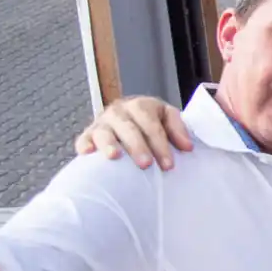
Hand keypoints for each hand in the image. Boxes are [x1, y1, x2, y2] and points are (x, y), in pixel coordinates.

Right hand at [73, 96, 191, 170]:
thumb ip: (178, 130)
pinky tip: (87, 153)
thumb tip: (187, 147)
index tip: (168, 165)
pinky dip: (84, 144)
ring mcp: (102, 122)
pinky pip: (84, 138)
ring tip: (115, 157)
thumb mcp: (167, 119)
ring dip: (110, 144)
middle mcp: (120, 111)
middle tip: (146, 165)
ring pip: (105, 132)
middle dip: (138, 146)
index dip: (161, 144)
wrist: (130, 121)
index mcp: (141, 105)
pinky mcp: (88, 134)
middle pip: (129, 128)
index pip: (152, 124)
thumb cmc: (150, 124)